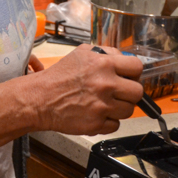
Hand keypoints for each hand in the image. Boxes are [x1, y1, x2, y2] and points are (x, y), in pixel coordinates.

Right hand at [29, 43, 143, 135]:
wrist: (40, 99)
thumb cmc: (59, 77)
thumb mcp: (82, 53)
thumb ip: (106, 53)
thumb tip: (124, 59)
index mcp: (104, 64)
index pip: (137, 67)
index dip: (133, 73)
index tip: (129, 77)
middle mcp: (105, 84)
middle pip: (138, 92)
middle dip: (129, 92)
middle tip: (119, 92)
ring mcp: (102, 106)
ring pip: (129, 110)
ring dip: (119, 108)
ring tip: (105, 103)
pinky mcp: (96, 123)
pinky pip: (115, 125)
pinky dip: (108, 121)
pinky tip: (96, 113)